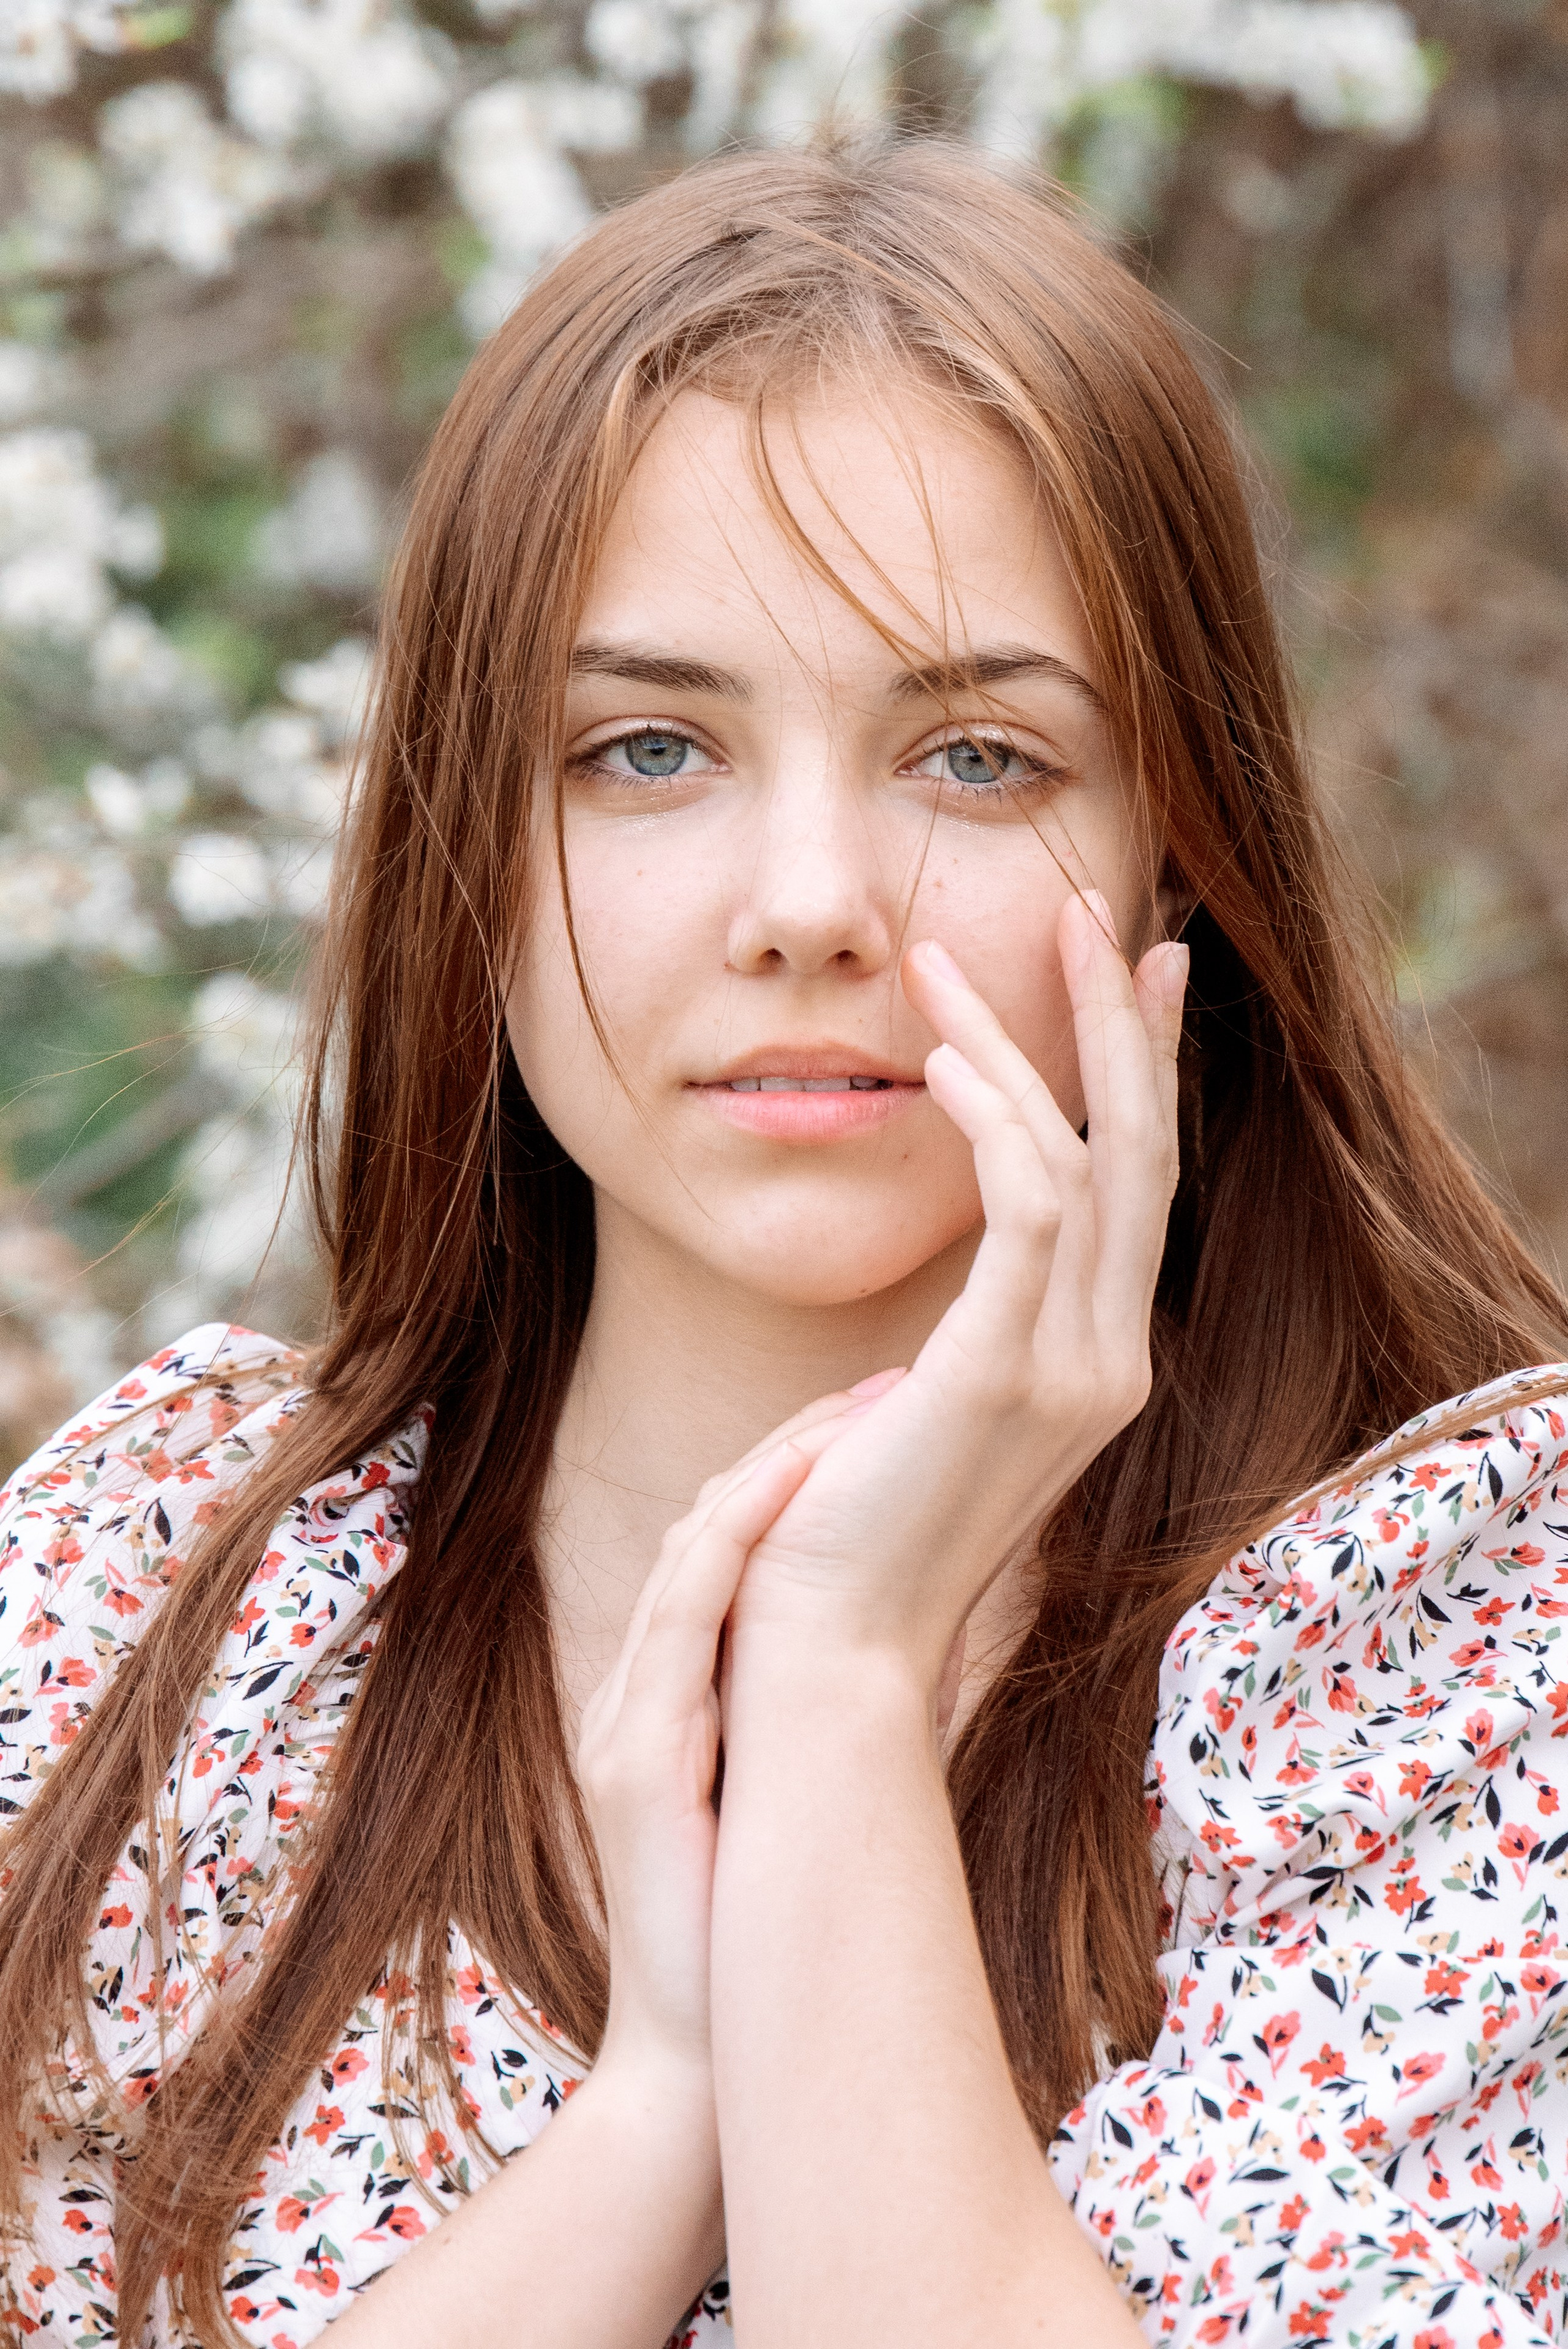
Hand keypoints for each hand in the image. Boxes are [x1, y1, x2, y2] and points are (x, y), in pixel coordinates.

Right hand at [575, 1386, 889, 2073]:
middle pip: (710, 1527)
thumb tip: (921, 1652)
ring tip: (853, 1415)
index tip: (882, 1418)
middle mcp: (644, 1691)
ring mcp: (629, 1721)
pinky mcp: (636, 1759)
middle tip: (881, 1385)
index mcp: (679, 1695)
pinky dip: (734, 1544)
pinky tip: (790, 1492)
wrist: (707, 2059)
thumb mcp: (795, 1793)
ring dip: (773, 1473)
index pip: (729, 1548)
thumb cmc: (761, 1932)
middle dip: (794, 1448)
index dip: (798, 1473)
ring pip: (692, 1553)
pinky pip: (680, 1618)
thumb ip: (820, 1721)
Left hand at [726, 891, 1185, 1692]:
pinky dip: (997, 1119)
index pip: (1139, 1187)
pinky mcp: (1003, 1372)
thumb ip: (976, 1322)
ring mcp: (1072, 1372)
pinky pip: (1027, 1205)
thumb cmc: (848, 1524)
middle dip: (1118, 1022)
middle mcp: (1110, 1363)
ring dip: (1024, 1043)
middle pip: (1141, 1152)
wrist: (827, 1650)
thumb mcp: (930, 1400)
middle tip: (1098, 908)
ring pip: (1086, 1159)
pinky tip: (942, 1059)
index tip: (1133, 971)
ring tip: (945, 957)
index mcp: (1097, 1365)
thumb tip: (972, 1256)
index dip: (1143, 1070)